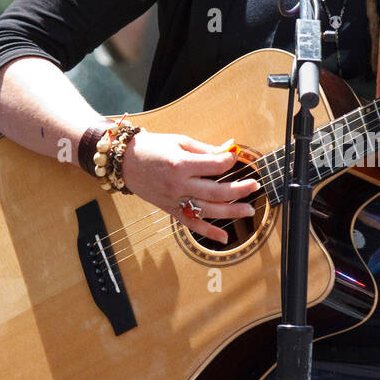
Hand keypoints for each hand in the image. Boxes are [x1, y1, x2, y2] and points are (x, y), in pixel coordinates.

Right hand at [120, 131, 260, 243]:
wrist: (124, 161)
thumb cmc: (152, 148)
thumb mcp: (179, 142)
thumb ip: (206, 150)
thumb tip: (229, 149)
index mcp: (181, 164)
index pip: (214, 166)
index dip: (229, 160)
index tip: (235, 156)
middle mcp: (178, 185)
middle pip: (215, 191)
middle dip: (239, 189)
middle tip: (255, 186)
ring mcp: (174, 200)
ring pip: (207, 210)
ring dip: (231, 211)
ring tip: (249, 210)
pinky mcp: (169, 209)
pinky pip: (191, 223)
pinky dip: (208, 232)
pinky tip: (224, 238)